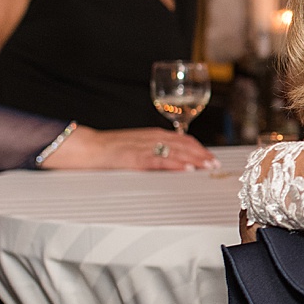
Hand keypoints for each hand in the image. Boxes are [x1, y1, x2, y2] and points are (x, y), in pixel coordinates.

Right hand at [46, 126, 218, 170]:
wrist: (87, 147)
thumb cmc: (109, 149)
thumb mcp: (136, 147)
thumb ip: (154, 151)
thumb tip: (172, 160)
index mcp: (153, 135)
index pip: (183, 140)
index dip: (199, 149)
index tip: (211, 157)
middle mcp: (152, 138)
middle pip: (184, 144)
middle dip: (202, 154)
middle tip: (215, 164)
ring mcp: (144, 147)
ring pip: (175, 150)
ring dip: (194, 158)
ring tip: (207, 166)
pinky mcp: (135, 157)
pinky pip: (160, 160)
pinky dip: (175, 164)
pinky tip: (186, 168)